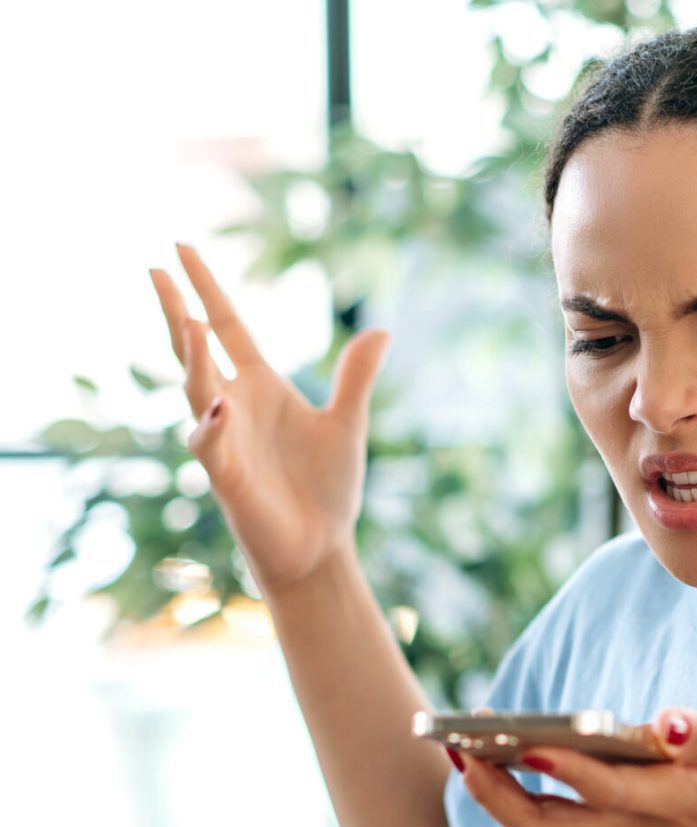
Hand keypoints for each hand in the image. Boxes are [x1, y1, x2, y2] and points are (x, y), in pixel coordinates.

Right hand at [149, 244, 391, 595]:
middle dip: (176, 310)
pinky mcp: (227, 477)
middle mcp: (234, 405)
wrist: (320, 550)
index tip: (181, 249)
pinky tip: (218, 408)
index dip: (206, 288)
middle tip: (157, 269)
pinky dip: (211, 426)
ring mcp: (225, 439)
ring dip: (191, 359)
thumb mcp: (348, 424)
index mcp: (260, 386)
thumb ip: (356, 377)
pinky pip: (210, 444)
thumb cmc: (326, 492)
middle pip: (195, 348)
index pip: (226, 325)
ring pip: (196, 389)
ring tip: (189, 323)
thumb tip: (382, 330)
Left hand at [458, 707, 696, 826]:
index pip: (608, 791)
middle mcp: (630, 826)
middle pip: (543, 825)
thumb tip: (666, 723)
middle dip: (492, 790)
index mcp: (670, 805)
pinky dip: (509, 784)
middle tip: (455, 742)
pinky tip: (491, 746)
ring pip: (535, 825)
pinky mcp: (609, 825)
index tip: (526, 742)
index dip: (566, 769)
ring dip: (490, 789)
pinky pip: (544, 814)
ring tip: (456, 739)